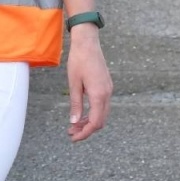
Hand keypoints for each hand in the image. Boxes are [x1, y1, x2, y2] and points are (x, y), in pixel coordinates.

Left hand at [65, 27, 110, 142]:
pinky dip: (93, 113)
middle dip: (86, 129)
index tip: (73, 138)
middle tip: (71, 132)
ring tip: (74, 125)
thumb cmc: (78, 61)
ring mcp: (108, 90)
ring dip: (89, 121)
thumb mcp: (74, 84)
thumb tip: (74, 122)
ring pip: (102, 114)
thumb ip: (75, 104)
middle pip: (100, 121)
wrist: (88, 43)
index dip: (85, 133)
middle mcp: (107, 94)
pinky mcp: (106, 86)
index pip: (95, 122)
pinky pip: (102, 105)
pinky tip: (81, 114)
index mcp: (99, 95)